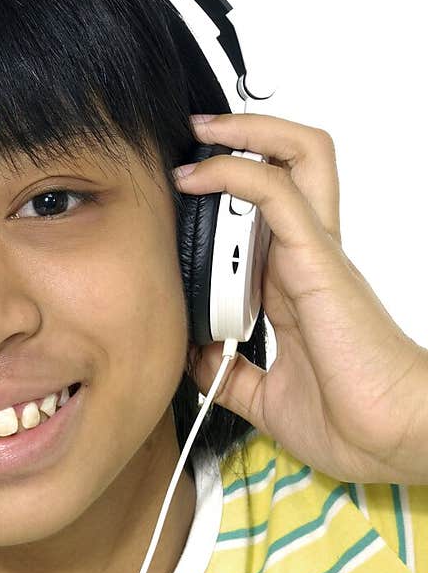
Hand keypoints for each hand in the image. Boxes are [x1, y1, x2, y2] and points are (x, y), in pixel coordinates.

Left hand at [174, 113, 427, 485]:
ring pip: (296, 157)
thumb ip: (229, 373)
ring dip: (243, 135)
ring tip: (201, 135)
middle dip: (244, 133)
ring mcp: (316, 253)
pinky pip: (278, 194)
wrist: (389, 439)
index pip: (270, 205)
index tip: (183, 181)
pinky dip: (236, 173)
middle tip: (196, 133)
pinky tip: (201, 178)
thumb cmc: (349, 419)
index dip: (230, 182)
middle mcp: (308, 256)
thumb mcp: (265, 397)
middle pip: (295, 161)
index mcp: (296, 282)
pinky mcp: (318, 261)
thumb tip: (193, 356)